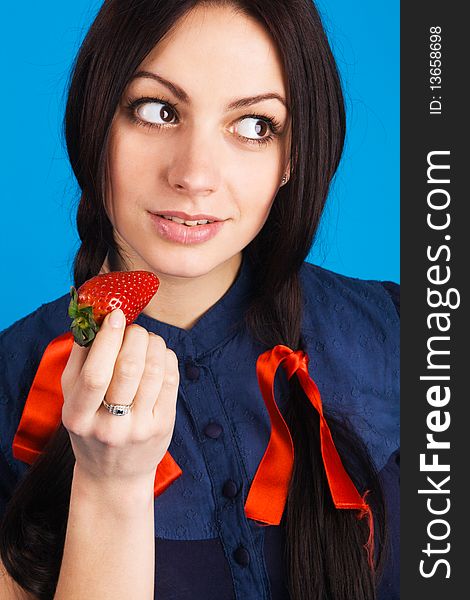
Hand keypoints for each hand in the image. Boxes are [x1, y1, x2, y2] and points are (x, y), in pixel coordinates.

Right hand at [60, 308, 178, 486]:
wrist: (114, 475)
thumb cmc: (90, 427)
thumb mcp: (72, 399)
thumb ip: (79, 359)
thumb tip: (95, 318)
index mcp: (78, 417)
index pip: (95, 374)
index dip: (107, 339)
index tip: (114, 316)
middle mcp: (110, 426)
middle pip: (130, 368)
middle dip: (135, 336)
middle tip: (133, 328)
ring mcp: (140, 428)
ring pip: (154, 370)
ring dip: (153, 343)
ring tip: (146, 339)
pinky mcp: (163, 425)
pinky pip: (171, 379)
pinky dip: (166, 357)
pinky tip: (158, 354)